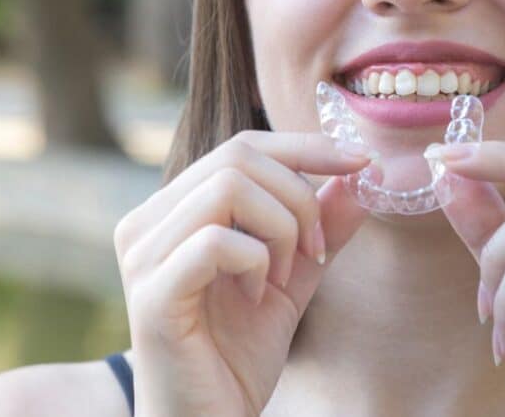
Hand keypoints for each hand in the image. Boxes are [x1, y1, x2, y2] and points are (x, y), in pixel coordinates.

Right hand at [113, 131, 370, 416]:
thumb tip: (360, 174)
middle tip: (316, 251)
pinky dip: (256, 263)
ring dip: (280, 228)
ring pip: (227, 187)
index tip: (361, 162)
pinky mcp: (152, 294)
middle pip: (237, 156)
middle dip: (299, 196)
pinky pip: (216, 242)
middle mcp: (146, 222)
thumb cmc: (236, 357)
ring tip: (284, 276)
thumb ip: (320, 228)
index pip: (241, 146)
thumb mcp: (292, 279)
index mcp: (173, 211)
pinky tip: (258, 298)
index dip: (305, 146)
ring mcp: (143, 255)